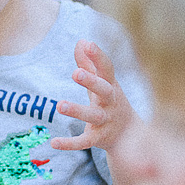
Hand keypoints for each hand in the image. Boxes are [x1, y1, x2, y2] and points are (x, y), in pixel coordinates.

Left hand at [51, 40, 137, 158]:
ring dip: (78, 110)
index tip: (88, 44)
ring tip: (60, 105)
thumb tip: (81, 41)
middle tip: (75, 73)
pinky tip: (53, 142)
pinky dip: (69, 143)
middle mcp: (111, 103)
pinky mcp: (98, 138)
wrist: (130, 136)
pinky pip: (84, 141)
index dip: (98, 56)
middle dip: (91, 82)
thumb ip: (90, 64)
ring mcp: (106, 121)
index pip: (107, 69)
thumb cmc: (110, 102)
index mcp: (111, 86)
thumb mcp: (102, 83)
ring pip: (93, 116)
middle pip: (104, 90)